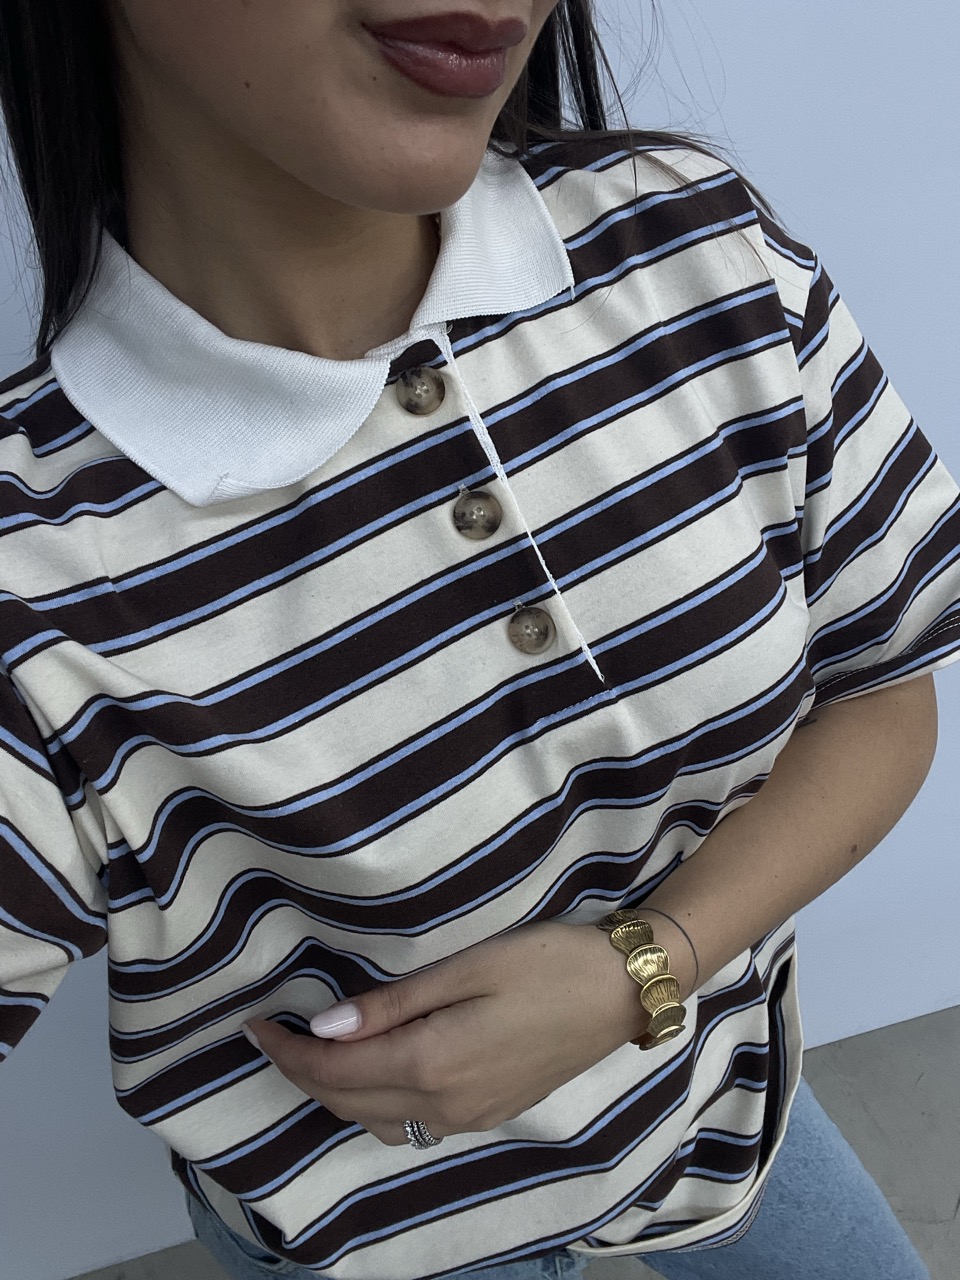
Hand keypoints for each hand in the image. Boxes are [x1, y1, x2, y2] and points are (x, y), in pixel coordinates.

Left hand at [246, 921, 646, 1146]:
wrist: (622, 992)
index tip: (255, 1025)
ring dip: (334, 1093)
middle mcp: (446, 1104)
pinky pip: (410, 1124)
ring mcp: (470, 1116)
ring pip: (376, 1121)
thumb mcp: (467, 967)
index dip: (288, 1051)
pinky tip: (369, 1074)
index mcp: (433, 1063)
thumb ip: (393, 1003)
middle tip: (271, 1036)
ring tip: (310, 1054)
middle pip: (348, 1102)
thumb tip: (325, 1028)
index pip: (335, 1070)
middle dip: (302, 1073)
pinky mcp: (490, 1112)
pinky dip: (372, 1105)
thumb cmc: (546, 963)